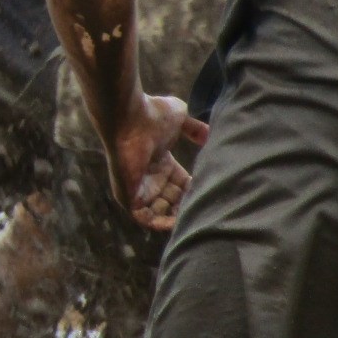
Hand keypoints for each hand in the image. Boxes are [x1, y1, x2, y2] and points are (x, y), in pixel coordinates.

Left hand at [106, 92, 208, 231]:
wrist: (129, 116)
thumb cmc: (152, 115)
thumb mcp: (180, 118)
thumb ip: (194, 128)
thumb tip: (208, 134)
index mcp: (159, 162)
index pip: (179, 185)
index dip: (194, 190)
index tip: (209, 191)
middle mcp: (149, 176)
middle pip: (171, 200)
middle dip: (186, 206)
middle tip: (202, 208)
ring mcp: (137, 187)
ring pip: (159, 211)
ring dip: (175, 217)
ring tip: (191, 217)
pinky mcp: (127, 195)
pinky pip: (143, 218)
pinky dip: (159, 223)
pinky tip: (176, 221)